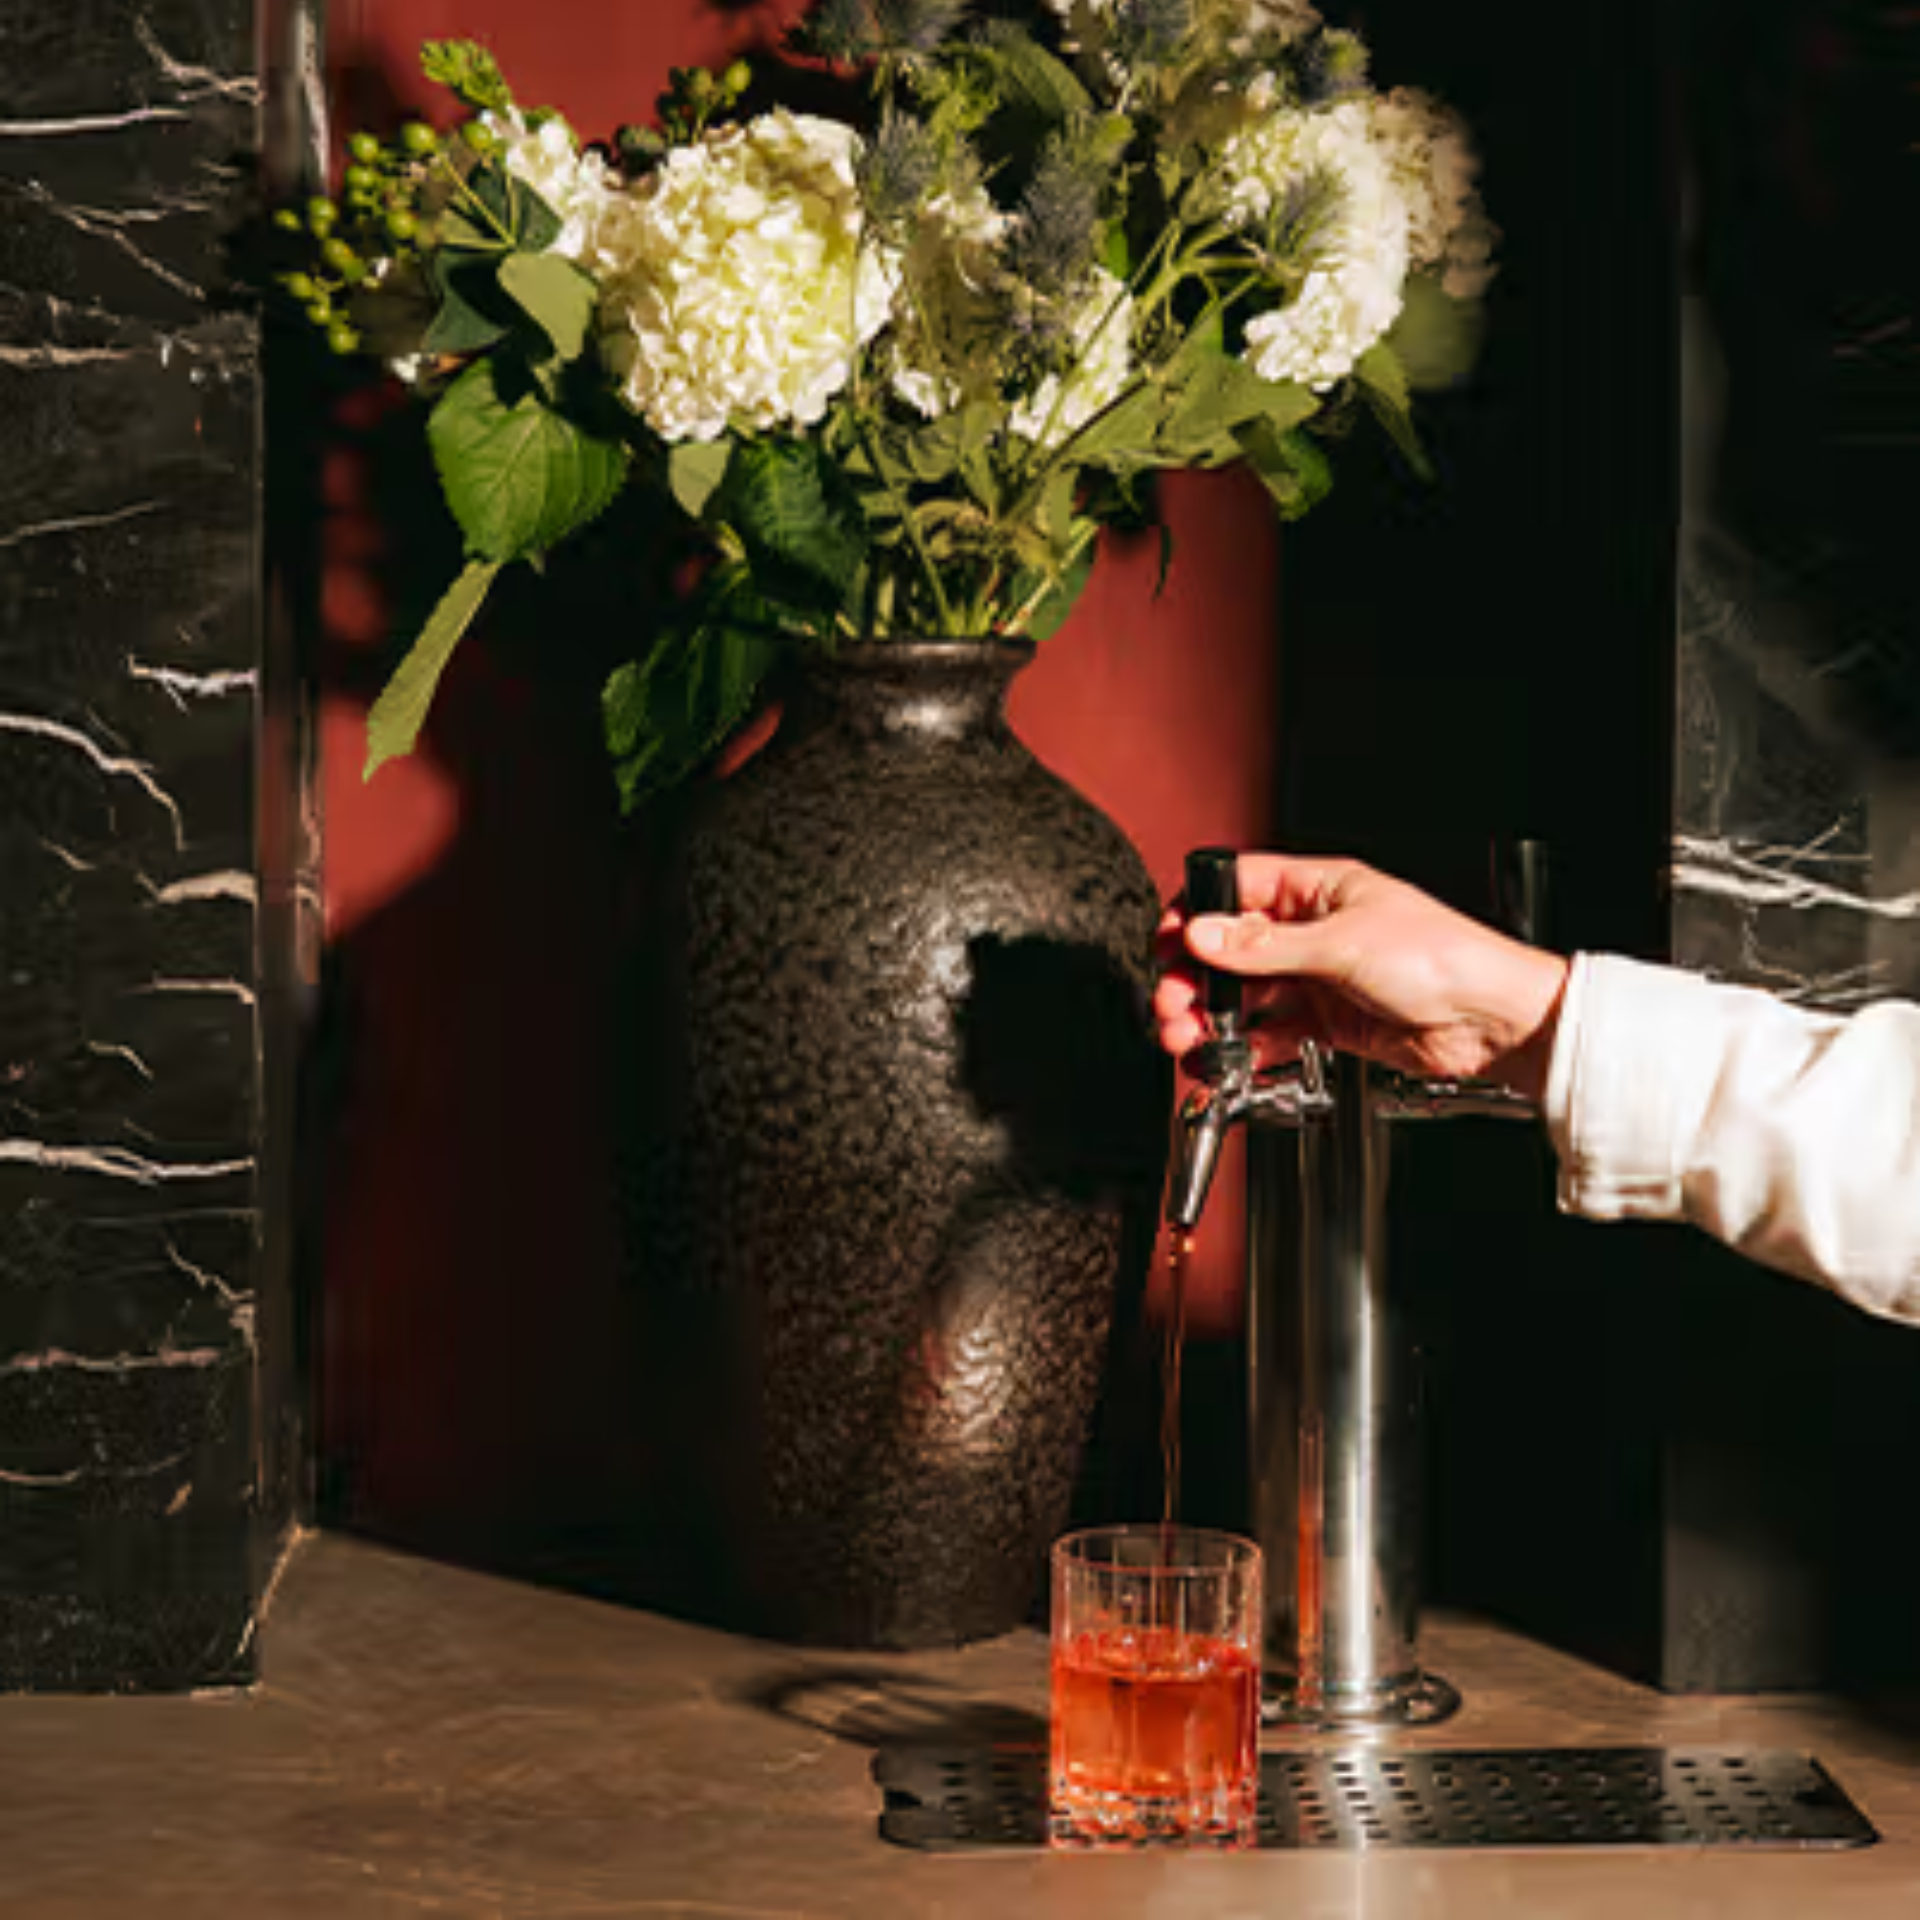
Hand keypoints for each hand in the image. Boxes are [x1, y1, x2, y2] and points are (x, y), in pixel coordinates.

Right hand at [1153, 853, 1571, 1101]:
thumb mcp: (1342, 944)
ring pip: (1245, 994)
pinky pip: (1271, 1033)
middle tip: (1172, 1001)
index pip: (1238, 890)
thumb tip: (1203, 934)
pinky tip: (1222, 1056)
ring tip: (1186, 1035)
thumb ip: (1264, 947)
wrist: (1492, 1019)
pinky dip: (1242, 1046)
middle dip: (1194, 976)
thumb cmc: (1443, 957)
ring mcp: (1318, 977)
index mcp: (1319, 889)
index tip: (1170, 944)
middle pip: (1231, 948)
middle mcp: (1314, 930)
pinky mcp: (1327, 1022)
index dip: (1196, 914)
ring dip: (1211, 1015)